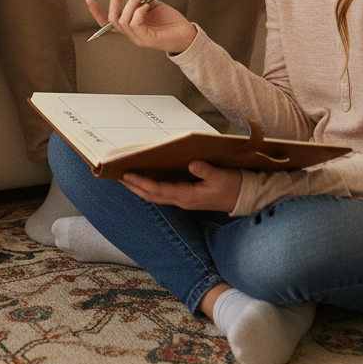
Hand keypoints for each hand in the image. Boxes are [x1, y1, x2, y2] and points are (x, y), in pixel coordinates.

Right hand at [86, 0, 195, 52]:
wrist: (187, 34)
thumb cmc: (171, 21)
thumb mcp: (153, 4)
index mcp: (131, 25)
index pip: (108, 21)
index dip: (96, 12)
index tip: (88, 0)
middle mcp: (131, 33)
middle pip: (112, 18)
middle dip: (114, 0)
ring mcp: (137, 38)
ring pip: (123, 20)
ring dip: (130, 3)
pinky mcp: (146, 40)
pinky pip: (135, 23)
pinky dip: (138, 11)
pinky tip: (147, 6)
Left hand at [122, 161, 241, 212]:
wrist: (244, 197)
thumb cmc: (232, 185)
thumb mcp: (221, 176)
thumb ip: (206, 170)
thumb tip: (192, 164)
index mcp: (188, 196)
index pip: (158, 190)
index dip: (141, 183)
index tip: (127, 174)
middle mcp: (183, 200)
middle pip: (152, 195)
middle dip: (134, 187)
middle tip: (118, 176)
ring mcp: (184, 199)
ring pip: (156, 196)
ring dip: (140, 188)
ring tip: (126, 178)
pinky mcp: (188, 196)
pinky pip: (163, 193)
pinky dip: (151, 187)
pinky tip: (146, 180)